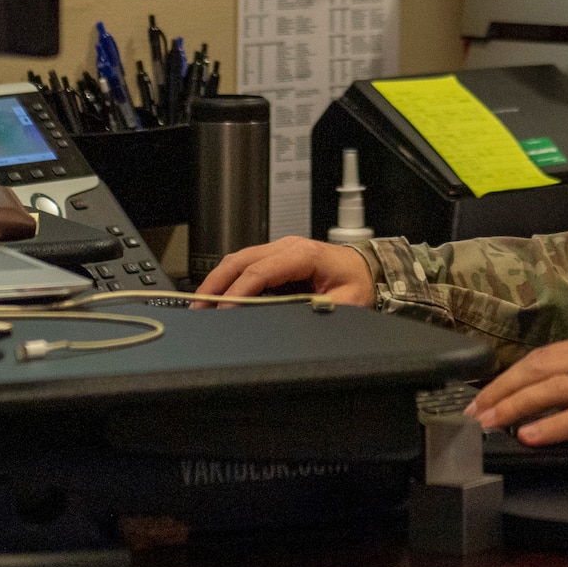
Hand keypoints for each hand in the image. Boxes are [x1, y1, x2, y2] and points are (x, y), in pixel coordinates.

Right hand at [195, 236, 374, 305]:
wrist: (369, 269)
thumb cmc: (359, 284)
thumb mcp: (346, 303)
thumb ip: (317, 310)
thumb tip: (290, 320)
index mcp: (304, 254)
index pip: (260, 271)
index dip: (238, 292)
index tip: (223, 312)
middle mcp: (288, 246)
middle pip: (241, 260)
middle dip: (216, 283)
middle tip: (198, 308)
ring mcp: (281, 249)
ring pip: (239, 259)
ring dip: (218, 280)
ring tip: (201, 304)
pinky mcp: (277, 257)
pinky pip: (247, 264)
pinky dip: (229, 279)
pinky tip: (218, 296)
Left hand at [464, 331, 567, 455]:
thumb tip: (545, 396)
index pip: (543, 356)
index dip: (509, 376)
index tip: (483, 396)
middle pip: (540, 366)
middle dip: (502, 389)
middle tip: (474, 411)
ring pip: (554, 387)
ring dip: (516, 406)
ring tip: (490, 423)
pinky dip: (553, 425)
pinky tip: (530, 435)